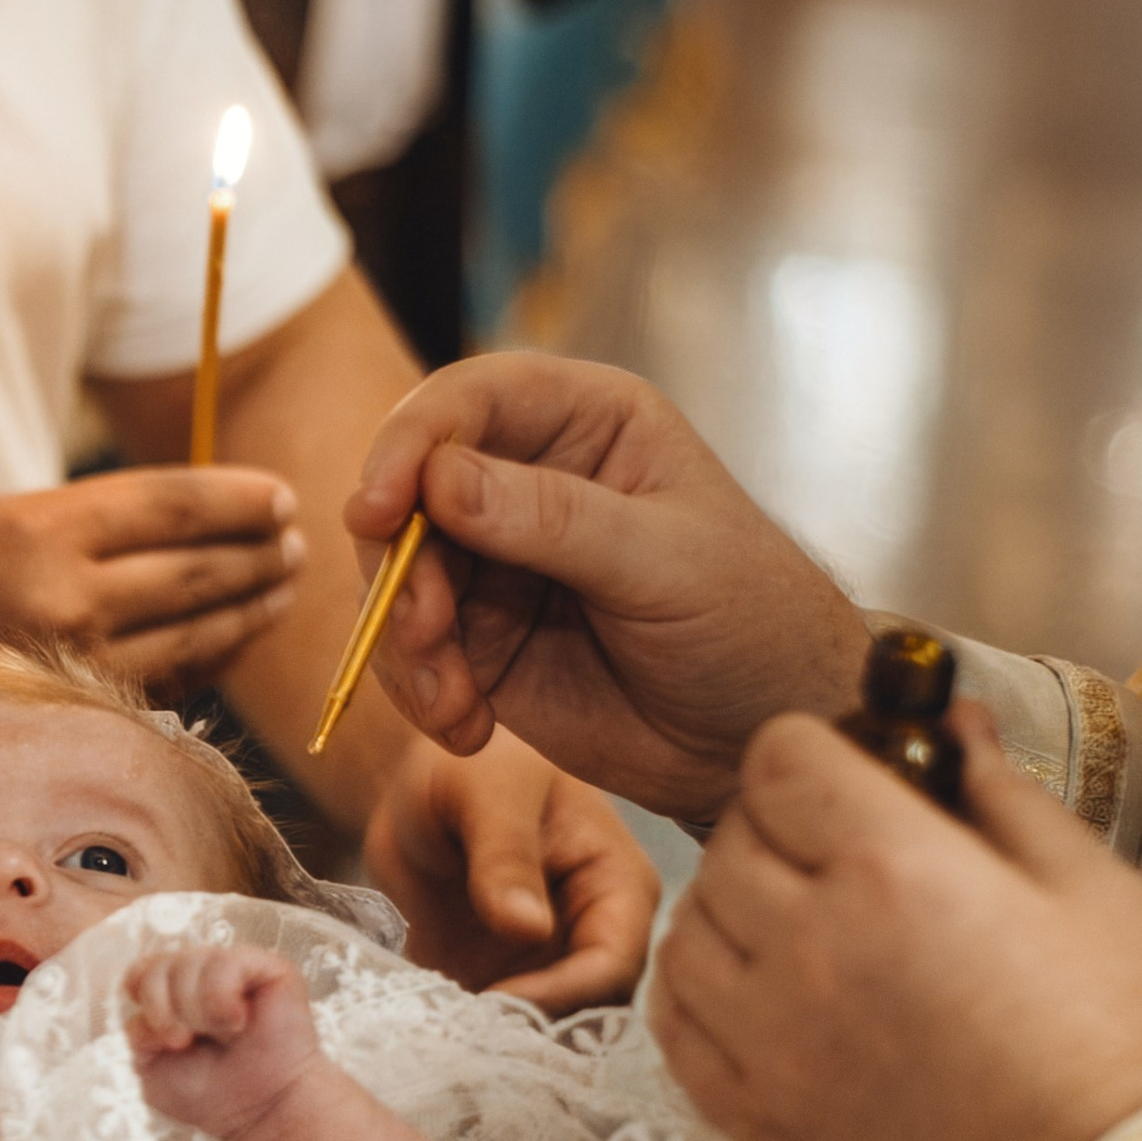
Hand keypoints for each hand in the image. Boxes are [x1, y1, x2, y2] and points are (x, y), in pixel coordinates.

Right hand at [0, 468, 306, 805]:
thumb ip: (65, 521)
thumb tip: (162, 522)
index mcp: (35, 533)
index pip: (168, 506)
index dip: (234, 499)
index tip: (278, 494)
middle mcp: (59, 602)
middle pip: (195, 571)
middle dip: (257, 554)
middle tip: (296, 540)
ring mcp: (65, 668)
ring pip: (190, 633)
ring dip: (247, 607)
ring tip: (281, 585)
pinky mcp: (62, 715)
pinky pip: (157, 681)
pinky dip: (203, 656)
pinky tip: (229, 638)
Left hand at [127, 946, 452, 1140]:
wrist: (269, 1116)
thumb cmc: (219, 1100)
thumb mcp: (158, 1070)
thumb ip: (139, 1029)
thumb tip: (133, 997)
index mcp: (183, 992)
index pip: (140, 969)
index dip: (144, 1003)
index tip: (166, 1044)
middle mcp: (211, 972)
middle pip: (156, 961)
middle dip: (164, 1010)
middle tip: (190, 1044)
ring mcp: (241, 968)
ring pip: (186, 962)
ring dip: (192, 1010)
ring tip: (220, 1039)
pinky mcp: (272, 971)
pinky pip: (226, 963)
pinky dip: (218, 1000)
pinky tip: (236, 1026)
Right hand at [345, 354, 867, 822]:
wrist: (764, 738)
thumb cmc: (752, 624)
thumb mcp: (666, 563)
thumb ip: (554, 519)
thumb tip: (438, 479)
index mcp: (585, 421)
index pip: (469, 401)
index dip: (408, 446)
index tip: (377, 510)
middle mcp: (526, 478)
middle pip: (408, 492)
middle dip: (401, 568)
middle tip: (423, 634)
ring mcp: (497, 561)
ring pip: (398, 577)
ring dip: (405, 643)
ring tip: (453, 703)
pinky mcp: (480, 638)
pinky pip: (412, 651)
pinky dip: (421, 690)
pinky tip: (466, 728)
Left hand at [366, 729, 659, 1012]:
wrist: (428, 779)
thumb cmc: (473, 760)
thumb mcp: (486, 789)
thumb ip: (505, 853)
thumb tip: (529, 928)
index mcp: (618, 887)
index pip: (612, 966)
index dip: (560, 997)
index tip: (495, 1002)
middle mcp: (595, 939)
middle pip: (586, 1019)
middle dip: (528, 1037)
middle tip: (459, 1039)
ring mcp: (550, 971)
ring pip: (541, 1039)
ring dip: (493, 1047)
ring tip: (437, 1039)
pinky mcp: (504, 989)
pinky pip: (494, 1034)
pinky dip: (462, 1041)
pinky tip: (423, 1035)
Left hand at [655, 704, 1141, 1140]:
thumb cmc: (1123, 1055)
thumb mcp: (1098, 893)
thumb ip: (1007, 798)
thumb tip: (957, 730)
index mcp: (894, 871)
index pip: (780, 760)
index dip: (813, 752)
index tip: (849, 774)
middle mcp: (808, 944)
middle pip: (729, 839)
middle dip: (776, 826)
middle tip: (834, 852)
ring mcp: (769, 1039)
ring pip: (686, 930)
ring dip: (727, 909)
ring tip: (792, 924)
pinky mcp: (755, 1119)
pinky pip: (675, 1029)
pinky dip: (698, 996)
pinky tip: (752, 995)